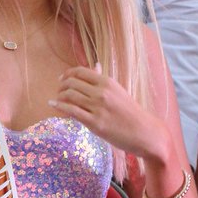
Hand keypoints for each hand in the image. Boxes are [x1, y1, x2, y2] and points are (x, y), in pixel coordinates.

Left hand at [50, 63, 172, 165]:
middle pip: (72, 83)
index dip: (67, 74)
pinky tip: (53, 105)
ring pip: (70, 96)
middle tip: (58, 90)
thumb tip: (95, 65)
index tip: (62, 78)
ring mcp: (98, 108)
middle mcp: (101, 92)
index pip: (81, 72)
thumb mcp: (118, 91)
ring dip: (59, 96)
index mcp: (107, 82)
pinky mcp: (95, 123)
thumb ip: (103, 80)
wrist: (144, 132)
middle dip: (61, 85)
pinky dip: (59, 106)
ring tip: (56, 99)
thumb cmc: (131, 112)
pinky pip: (72, 111)